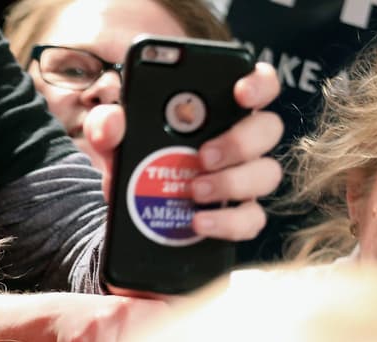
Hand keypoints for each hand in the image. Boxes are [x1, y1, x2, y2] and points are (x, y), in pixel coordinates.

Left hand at [83, 62, 283, 242]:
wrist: (126, 218)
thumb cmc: (132, 165)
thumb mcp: (113, 144)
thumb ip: (107, 126)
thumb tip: (110, 122)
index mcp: (216, 111)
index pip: (256, 85)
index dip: (258, 83)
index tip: (240, 93)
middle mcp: (238, 142)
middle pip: (269, 128)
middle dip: (241, 141)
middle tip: (204, 155)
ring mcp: (241, 180)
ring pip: (266, 174)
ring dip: (233, 182)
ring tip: (195, 191)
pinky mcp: (236, 217)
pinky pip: (251, 219)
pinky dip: (228, 222)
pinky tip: (199, 222)